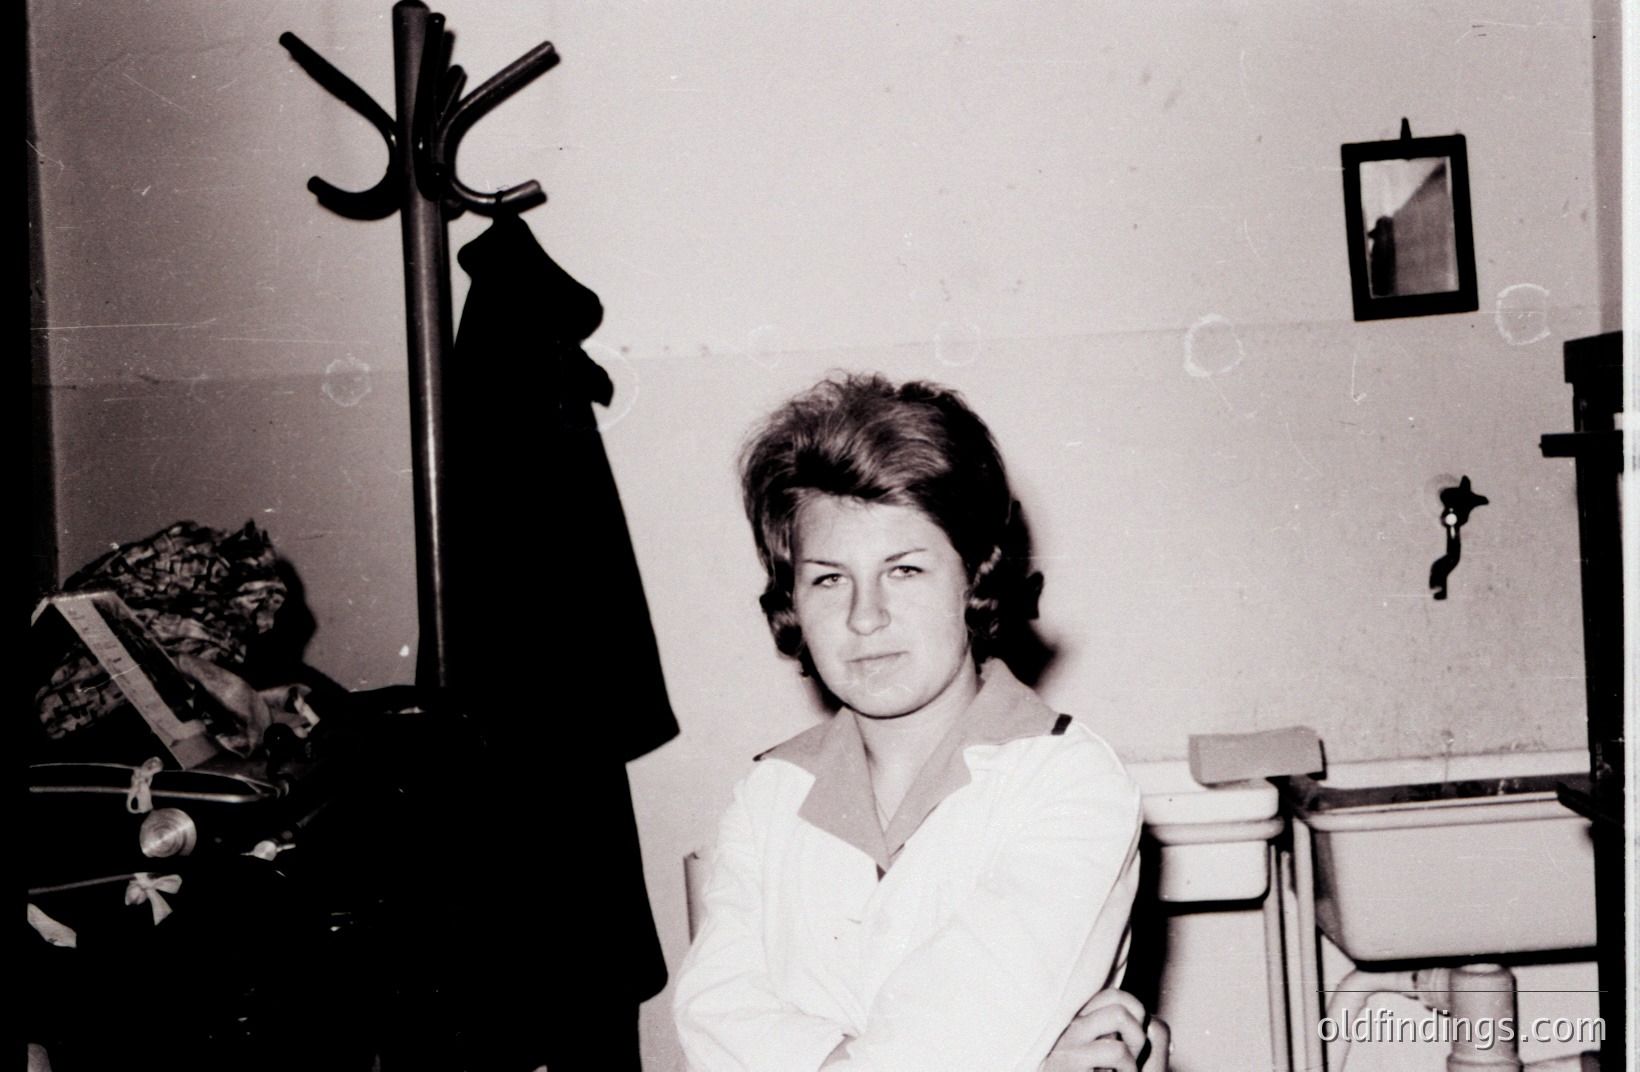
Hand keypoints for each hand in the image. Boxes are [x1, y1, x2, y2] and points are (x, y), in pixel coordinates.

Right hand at [1042, 988, 1168, 1071]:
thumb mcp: (1139, 1063)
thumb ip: (1148, 1035)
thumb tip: (1150, 1018)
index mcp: (1083, 1025)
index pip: (1115, 996)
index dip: (1137, 1016)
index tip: (1133, 1049)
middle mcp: (1072, 1028)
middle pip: (1119, 999)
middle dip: (1138, 1029)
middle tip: (1130, 1060)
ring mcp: (1068, 1042)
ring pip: (1119, 1015)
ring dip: (1135, 1047)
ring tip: (1124, 1070)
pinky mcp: (1069, 1061)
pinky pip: (1117, 1051)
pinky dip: (1129, 1071)